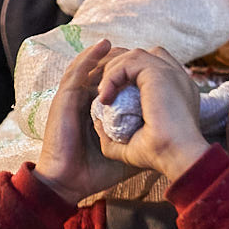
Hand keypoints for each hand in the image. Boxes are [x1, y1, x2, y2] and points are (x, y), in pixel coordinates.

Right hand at [33, 37, 135, 205]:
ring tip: (118, 44)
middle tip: (136, 55)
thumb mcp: (127, 153)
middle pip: (102, 72)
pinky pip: (76, 72)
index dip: (129, 75)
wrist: (70, 184)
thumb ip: (140, 139)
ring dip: (104, 54)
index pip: (114, 85)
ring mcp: (73, 99)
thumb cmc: (95, 173)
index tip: (149, 72)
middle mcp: (85, 102)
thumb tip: (164, 133)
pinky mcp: (64, 100)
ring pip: (89, 67)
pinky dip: (89, 57)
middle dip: (119, 60)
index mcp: (98, 112)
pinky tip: (103, 47)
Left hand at [94, 46, 211, 182]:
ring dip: (113, 73)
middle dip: (117, 68)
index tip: (109, 96)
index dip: (126, 76)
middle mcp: (176, 77)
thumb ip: (115, 135)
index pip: (150, 68)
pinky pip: (129, 62)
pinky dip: (112, 76)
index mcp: (177, 91)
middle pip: (142, 56)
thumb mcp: (134, 145)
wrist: (178, 158)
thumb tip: (97, 123)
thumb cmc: (160, 157)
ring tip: (103, 97)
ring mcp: (171, 72)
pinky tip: (105, 97)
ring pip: (133, 56)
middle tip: (101, 91)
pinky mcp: (160, 73)